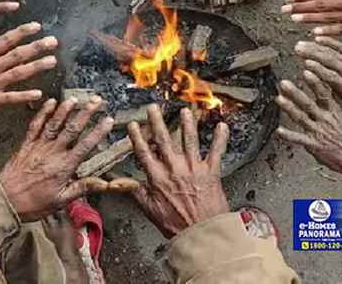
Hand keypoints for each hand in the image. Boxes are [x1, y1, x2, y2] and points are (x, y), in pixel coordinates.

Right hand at [0, 13, 57, 122]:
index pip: (6, 40)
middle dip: (37, 47)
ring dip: (36, 67)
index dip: (22, 32)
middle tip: (53, 42)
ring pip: (19, 73)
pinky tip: (39, 94)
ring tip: (52, 61)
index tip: (37, 26)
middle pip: (18, 55)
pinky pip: (11, 98)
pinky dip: (25, 96)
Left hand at [0, 98, 138, 221]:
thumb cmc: (32, 203)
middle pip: (73, 128)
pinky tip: (50, 102)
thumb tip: (102, 184)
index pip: (86, 145)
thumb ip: (81, 188)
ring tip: (75, 98)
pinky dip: (43, 112)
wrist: (4, 200)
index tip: (108, 120)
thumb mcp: (60, 200)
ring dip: (66, 109)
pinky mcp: (26, 144)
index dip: (98, 131)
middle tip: (96, 101)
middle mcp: (53, 152)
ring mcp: (39, 146)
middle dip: (86, 113)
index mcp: (64, 166)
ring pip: (55, 123)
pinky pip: (36, 125)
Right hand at [128, 106, 229, 237]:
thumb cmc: (176, 225)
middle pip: (164, 140)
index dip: (137, 137)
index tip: (134, 124)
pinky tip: (222, 126)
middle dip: (157, 122)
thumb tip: (119, 183)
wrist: (201, 233)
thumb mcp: (150, 210)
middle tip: (153, 108)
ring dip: (187, 123)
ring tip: (185, 111)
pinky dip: (220, 138)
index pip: (144, 152)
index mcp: (158, 177)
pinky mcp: (211, 172)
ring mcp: (194, 168)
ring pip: (190, 140)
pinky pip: (216, 151)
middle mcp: (175, 169)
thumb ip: (136, 192)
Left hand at [275, 74, 341, 200]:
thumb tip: (330, 89)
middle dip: (295, 92)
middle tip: (284, 83)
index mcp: (336, 111)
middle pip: (308, 103)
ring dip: (289, 108)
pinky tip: (278, 131)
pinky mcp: (315, 145)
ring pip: (301, 117)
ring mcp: (320, 132)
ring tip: (278, 99)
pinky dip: (288, 135)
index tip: (306, 71)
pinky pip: (299, 139)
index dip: (315, 82)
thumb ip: (338, 103)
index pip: (324, 93)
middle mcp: (326, 119)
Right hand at [295, 37, 341, 108]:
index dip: (318, 70)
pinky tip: (317, 38)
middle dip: (311, 54)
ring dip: (314, 47)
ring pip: (331, 52)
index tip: (305, 65)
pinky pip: (339, 46)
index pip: (330, 76)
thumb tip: (318, 97)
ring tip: (300, 44)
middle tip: (296, 49)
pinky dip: (328, 41)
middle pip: (328, 60)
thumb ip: (337, 99)